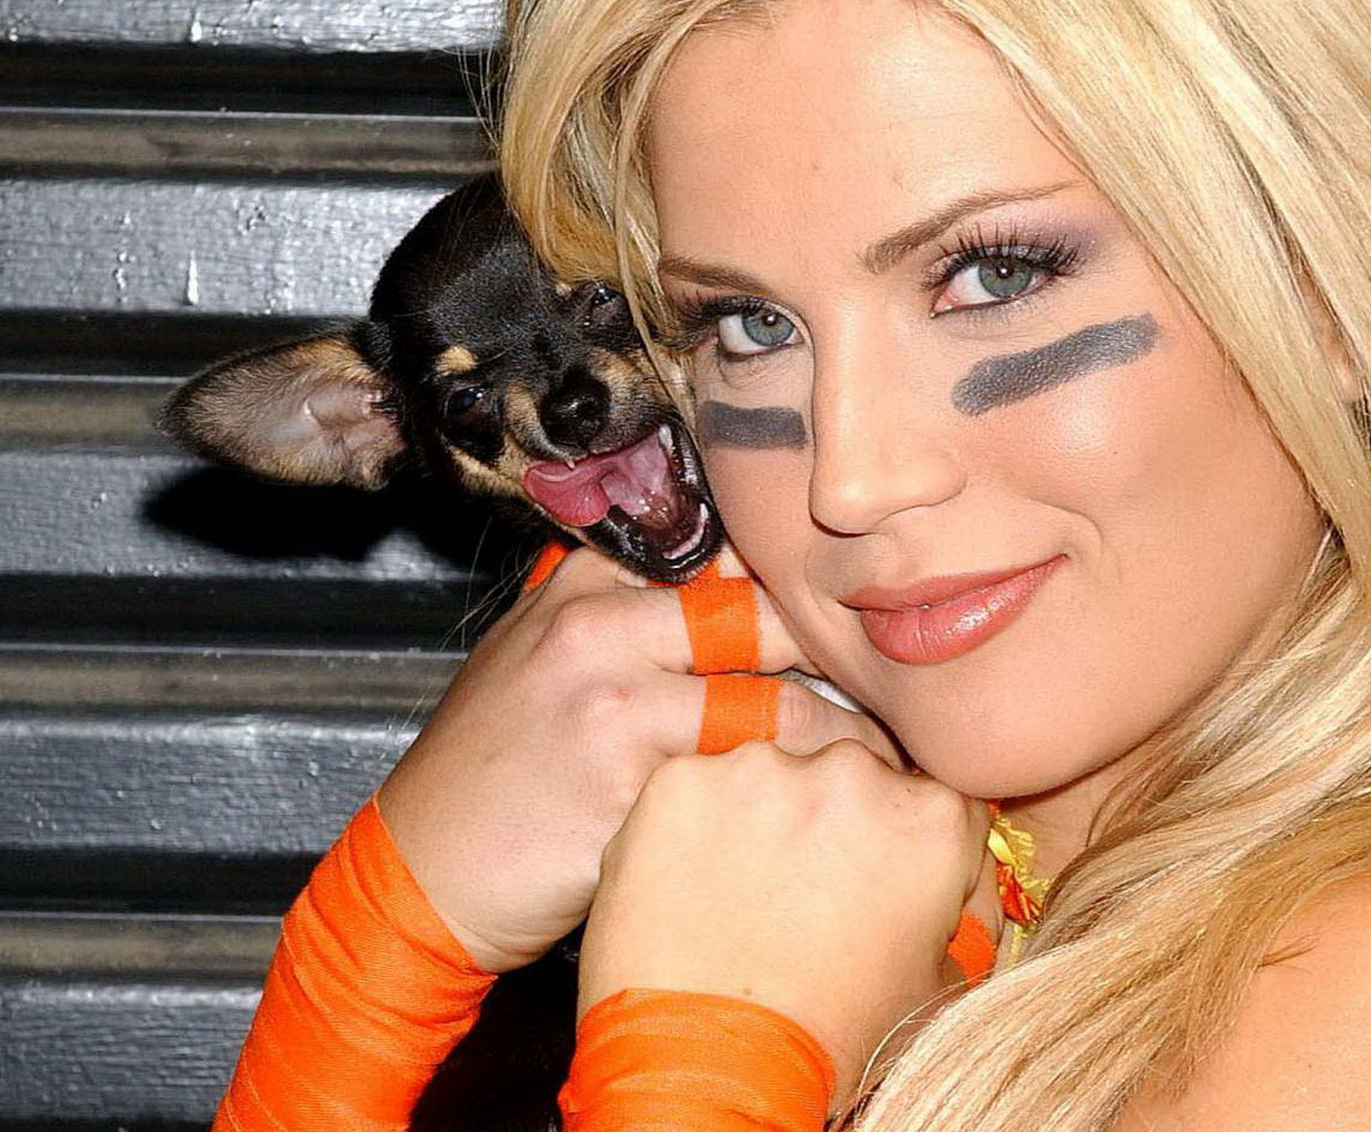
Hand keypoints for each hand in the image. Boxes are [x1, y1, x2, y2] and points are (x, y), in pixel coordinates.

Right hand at [376, 548, 901, 972]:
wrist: (418, 878)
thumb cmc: (492, 779)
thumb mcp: (537, 663)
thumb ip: (623, 615)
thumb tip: (734, 587)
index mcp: (581, 588)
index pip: (720, 549)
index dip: (795, 582)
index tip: (851, 611)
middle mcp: (597, 627)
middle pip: (762, 610)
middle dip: (837, 651)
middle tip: (894, 683)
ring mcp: (612, 699)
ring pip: (775, 698)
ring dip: (842, 737)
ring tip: (887, 759)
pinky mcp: (629, 778)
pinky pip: (748, 774)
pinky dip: (799, 792)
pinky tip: (832, 810)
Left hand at [579, 739, 1003, 1111]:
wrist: (708, 1073)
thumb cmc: (828, 1042)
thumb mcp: (934, 991)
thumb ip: (960, 921)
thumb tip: (963, 899)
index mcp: (930, 818)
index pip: (932, 805)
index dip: (904, 848)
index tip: (877, 883)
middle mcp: (851, 773)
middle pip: (850, 778)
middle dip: (832, 827)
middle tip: (804, 899)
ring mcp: (759, 771)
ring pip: (770, 777)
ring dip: (762, 822)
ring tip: (741, 901)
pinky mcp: (680, 782)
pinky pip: (696, 791)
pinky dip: (694, 831)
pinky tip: (694, 891)